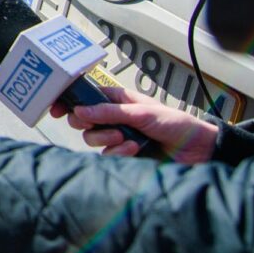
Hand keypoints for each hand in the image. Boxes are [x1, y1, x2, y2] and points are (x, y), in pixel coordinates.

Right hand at [48, 85, 217, 161]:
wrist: (196, 151)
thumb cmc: (175, 124)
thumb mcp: (141, 112)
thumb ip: (109, 112)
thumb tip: (79, 112)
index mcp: (117, 100)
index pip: (85, 97)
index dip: (69, 101)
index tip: (56, 108)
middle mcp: (113, 117)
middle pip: (82, 120)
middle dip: (89, 124)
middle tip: (99, 125)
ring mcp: (117, 136)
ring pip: (92, 139)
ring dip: (107, 139)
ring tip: (128, 138)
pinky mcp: (124, 155)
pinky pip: (107, 154)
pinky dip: (118, 152)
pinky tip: (135, 149)